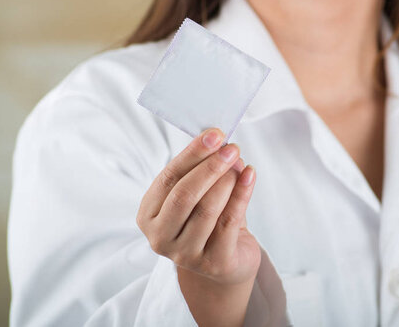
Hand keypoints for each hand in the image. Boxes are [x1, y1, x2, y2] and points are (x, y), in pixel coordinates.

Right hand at [136, 128, 260, 286]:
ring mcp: (185, 255)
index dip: (192, 154)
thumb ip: (205, 173)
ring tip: (239, 162)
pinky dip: (242, 194)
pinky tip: (250, 176)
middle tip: (230, 147)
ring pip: (207, 209)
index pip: (168, 178)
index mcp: (148, 216)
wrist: (225, 262)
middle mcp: (160, 238)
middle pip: (184, 195)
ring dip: (227, 180)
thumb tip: (225, 149)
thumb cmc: (208, 222)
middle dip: (209, 167)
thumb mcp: (199, 195)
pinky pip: (229, 222)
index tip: (214, 134)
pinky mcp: (213, 263)